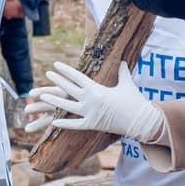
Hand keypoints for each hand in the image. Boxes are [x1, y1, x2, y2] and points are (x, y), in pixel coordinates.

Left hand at [29, 62, 165, 143]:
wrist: (141, 120)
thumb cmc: (134, 100)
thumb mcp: (127, 83)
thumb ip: (122, 71)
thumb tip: (122, 60)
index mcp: (97, 89)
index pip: (77, 77)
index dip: (66, 71)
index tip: (56, 65)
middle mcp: (91, 100)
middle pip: (69, 89)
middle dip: (57, 81)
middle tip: (47, 73)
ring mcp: (90, 113)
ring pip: (67, 106)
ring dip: (54, 101)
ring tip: (42, 95)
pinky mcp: (92, 125)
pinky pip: (75, 125)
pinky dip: (64, 124)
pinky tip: (53, 121)